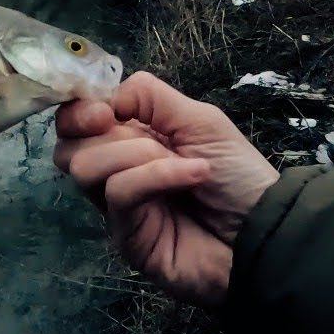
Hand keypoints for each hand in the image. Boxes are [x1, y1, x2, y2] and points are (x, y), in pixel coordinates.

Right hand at [54, 73, 279, 305]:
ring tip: (181, 162)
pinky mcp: (126, 236)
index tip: (104, 110)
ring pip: (85, 167)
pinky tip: (194, 175)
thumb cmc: (239, 175)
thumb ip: (149, 97)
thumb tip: (106, 98)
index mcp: (129, 141)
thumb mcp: (198, 120)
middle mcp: (116, 173)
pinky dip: (157, 174)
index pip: (74, 123)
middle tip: (137, 133)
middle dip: (99, 130)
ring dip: (134, 153)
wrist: (266, 231)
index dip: (79, 111)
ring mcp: (118, 208)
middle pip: (67, 147)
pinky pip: (120, 192)